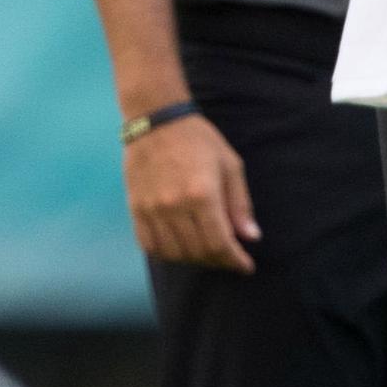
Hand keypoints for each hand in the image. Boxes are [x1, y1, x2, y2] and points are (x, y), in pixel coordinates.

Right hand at [123, 110, 259, 270]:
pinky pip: (150, 245)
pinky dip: (167, 253)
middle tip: (229, 258)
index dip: (235, 261)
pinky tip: (180, 247)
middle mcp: (174, 205)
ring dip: (194, 259)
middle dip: (218, 261)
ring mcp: (151, 209)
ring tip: (206, 252)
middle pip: (198, 252)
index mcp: (201, 194)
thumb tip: (251, 237)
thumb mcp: (230, 166)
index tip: (245, 266)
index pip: (219, 243)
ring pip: (174, 253)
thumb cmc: (199, 140)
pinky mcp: (136, 208)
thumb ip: (240, 204)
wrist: (156, 120)